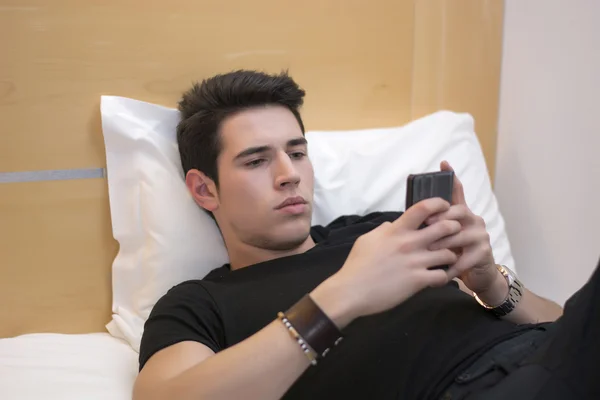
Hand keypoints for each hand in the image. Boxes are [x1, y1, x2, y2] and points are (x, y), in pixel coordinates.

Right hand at [331, 197, 459, 320]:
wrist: (351, 291)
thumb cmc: (356, 265)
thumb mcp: (367, 239)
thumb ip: (383, 229)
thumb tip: (392, 224)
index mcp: (395, 230)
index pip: (423, 208)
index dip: (439, 204)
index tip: (445, 207)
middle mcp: (409, 243)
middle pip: (444, 227)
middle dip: (454, 228)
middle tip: (453, 234)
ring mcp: (415, 262)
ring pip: (449, 253)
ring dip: (450, 256)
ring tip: (446, 260)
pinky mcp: (418, 281)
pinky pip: (442, 276)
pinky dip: (443, 277)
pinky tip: (436, 278)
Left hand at [426, 161, 498, 293]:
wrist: (477, 275)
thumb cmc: (453, 252)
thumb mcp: (442, 236)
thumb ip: (431, 223)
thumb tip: (410, 213)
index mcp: (462, 213)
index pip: (457, 191)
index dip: (451, 177)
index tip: (443, 163)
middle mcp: (474, 220)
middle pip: (458, 211)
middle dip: (440, 218)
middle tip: (425, 225)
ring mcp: (481, 235)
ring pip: (460, 235)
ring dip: (442, 244)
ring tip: (428, 252)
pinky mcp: (484, 253)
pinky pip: (465, 258)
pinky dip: (450, 265)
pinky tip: (440, 271)